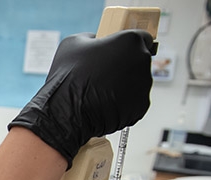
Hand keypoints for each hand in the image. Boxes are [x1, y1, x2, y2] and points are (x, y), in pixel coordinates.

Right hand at [8, 30, 154, 166]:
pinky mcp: (142, 105)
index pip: (142, 38)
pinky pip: (135, 102)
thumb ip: (92, 38)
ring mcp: (144, 84)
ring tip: (101, 91)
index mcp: (130, 41)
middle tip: (104, 74)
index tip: (120, 52)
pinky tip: (105, 103)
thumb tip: (95, 41)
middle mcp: (143, 60)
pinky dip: (123, 103)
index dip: (129, 46)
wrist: (66, 112)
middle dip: (125, 66)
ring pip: (138, 82)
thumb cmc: (68, 76)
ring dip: (124, 85)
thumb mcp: (73, 43)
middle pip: (139, 61)